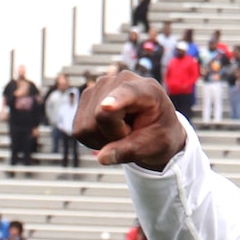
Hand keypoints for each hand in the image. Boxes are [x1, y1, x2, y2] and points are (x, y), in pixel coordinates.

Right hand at [74, 70, 192, 169]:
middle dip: (113, 136)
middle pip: (100, 118)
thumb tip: (102, 158)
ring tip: (122, 130)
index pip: (126, 94)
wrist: (152, 126)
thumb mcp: (154, 146)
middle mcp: (117, 82)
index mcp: (146, 89)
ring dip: (103, 138)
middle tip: (131, 133)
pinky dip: (93, 138)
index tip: (107, 107)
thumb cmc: (158, 134)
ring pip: (87, 127)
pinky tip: (109, 130)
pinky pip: (80, 131)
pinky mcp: (85, 100)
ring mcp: (98, 88)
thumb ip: (130, 151)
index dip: (115, 101)